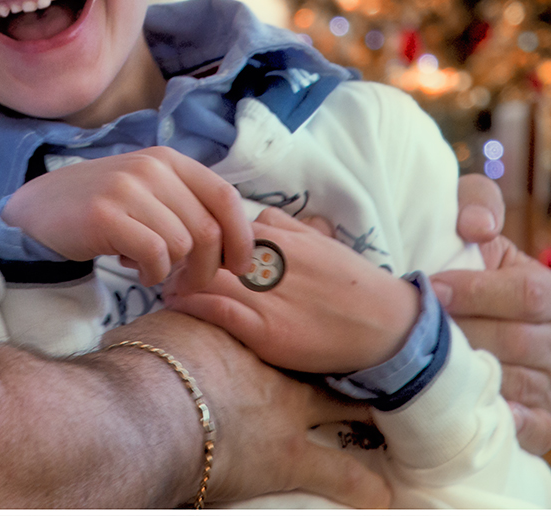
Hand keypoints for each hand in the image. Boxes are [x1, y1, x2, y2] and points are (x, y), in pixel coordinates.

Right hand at [0, 147, 252, 291]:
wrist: (36, 211)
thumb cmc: (102, 210)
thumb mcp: (148, 194)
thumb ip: (187, 208)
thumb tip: (235, 247)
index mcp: (169, 160)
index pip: (225, 197)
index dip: (241, 237)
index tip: (239, 268)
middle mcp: (152, 167)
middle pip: (208, 230)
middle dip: (206, 269)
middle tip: (187, 285)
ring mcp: (128, 188)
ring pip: (183, 245)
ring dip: (173, 272)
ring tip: (151, 269)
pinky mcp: (105, 214)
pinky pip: (155, 256)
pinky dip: (152, 274)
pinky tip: (137, 271)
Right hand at [111, 307, 392, 507]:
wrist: (151, 406)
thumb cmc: (142, 367)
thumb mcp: (151, 336)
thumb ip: (158, 334)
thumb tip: (125, 337)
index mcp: (235, 337)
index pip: (270, 321)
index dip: (287, 313)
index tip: (304, 307)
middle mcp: (268, 368)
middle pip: (313, 356)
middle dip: (335, 354)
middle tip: (363, 347)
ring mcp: (285, 412)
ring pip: (336, 407)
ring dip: (358, 411)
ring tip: (381, 415)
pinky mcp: (288, 458)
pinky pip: (336, 472)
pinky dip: (358, 485)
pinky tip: (380, 496)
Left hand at [163, 207, 417, 373]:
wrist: (386, 327)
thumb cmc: (355, 285)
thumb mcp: (322, 242)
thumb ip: (288, 228)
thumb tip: (257, 218)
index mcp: (285, 239)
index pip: (228, 224)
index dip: (202, 231)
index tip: (184, 237)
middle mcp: (273, 263)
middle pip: (212, 248)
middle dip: (185, 253)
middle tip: (165, 260)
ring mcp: (269, 298)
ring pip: (209, 277)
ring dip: (181, 279)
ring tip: (164, 283)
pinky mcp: (268, 332)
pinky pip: (220, 311)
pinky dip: (194, 304)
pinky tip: (177, 304)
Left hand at [437, 177, 550, 455]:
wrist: (441, 319)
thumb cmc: (453, 263)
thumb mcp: (464, 219)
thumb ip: (475, 201)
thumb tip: (478, 227)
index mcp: (547, 292)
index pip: (530, 294)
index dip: (479, 292)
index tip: (432, 288)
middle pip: (520, 342)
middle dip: (465, 335)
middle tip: (419, 332)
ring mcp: (550, 385)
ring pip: (518, 385)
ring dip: (472, 377)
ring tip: (428, 366)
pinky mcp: (538, 423)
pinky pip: (534, 431)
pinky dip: (509, 426)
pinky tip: (474, 415)